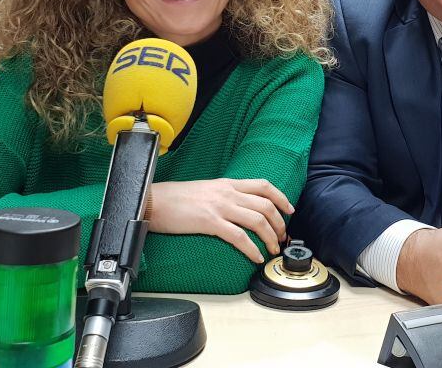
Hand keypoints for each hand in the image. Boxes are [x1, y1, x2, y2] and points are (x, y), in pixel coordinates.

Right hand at [147, 179, 292, 262]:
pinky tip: (255, 257)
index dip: (281, 198)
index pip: (263, 185)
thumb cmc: (175, 198)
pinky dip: (252, 249)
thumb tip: (238, 207)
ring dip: (270, 237)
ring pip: (257, 220)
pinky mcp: (209, 222)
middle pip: (266, 205)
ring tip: (273, 250)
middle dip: (279, 223)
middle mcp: (227, 192)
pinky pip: (239, 237)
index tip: (289, 210)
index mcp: (227, 183)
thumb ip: (223, 195)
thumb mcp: (205, 189)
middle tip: (282, 237)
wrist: (152, 201)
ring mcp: (219, 207)